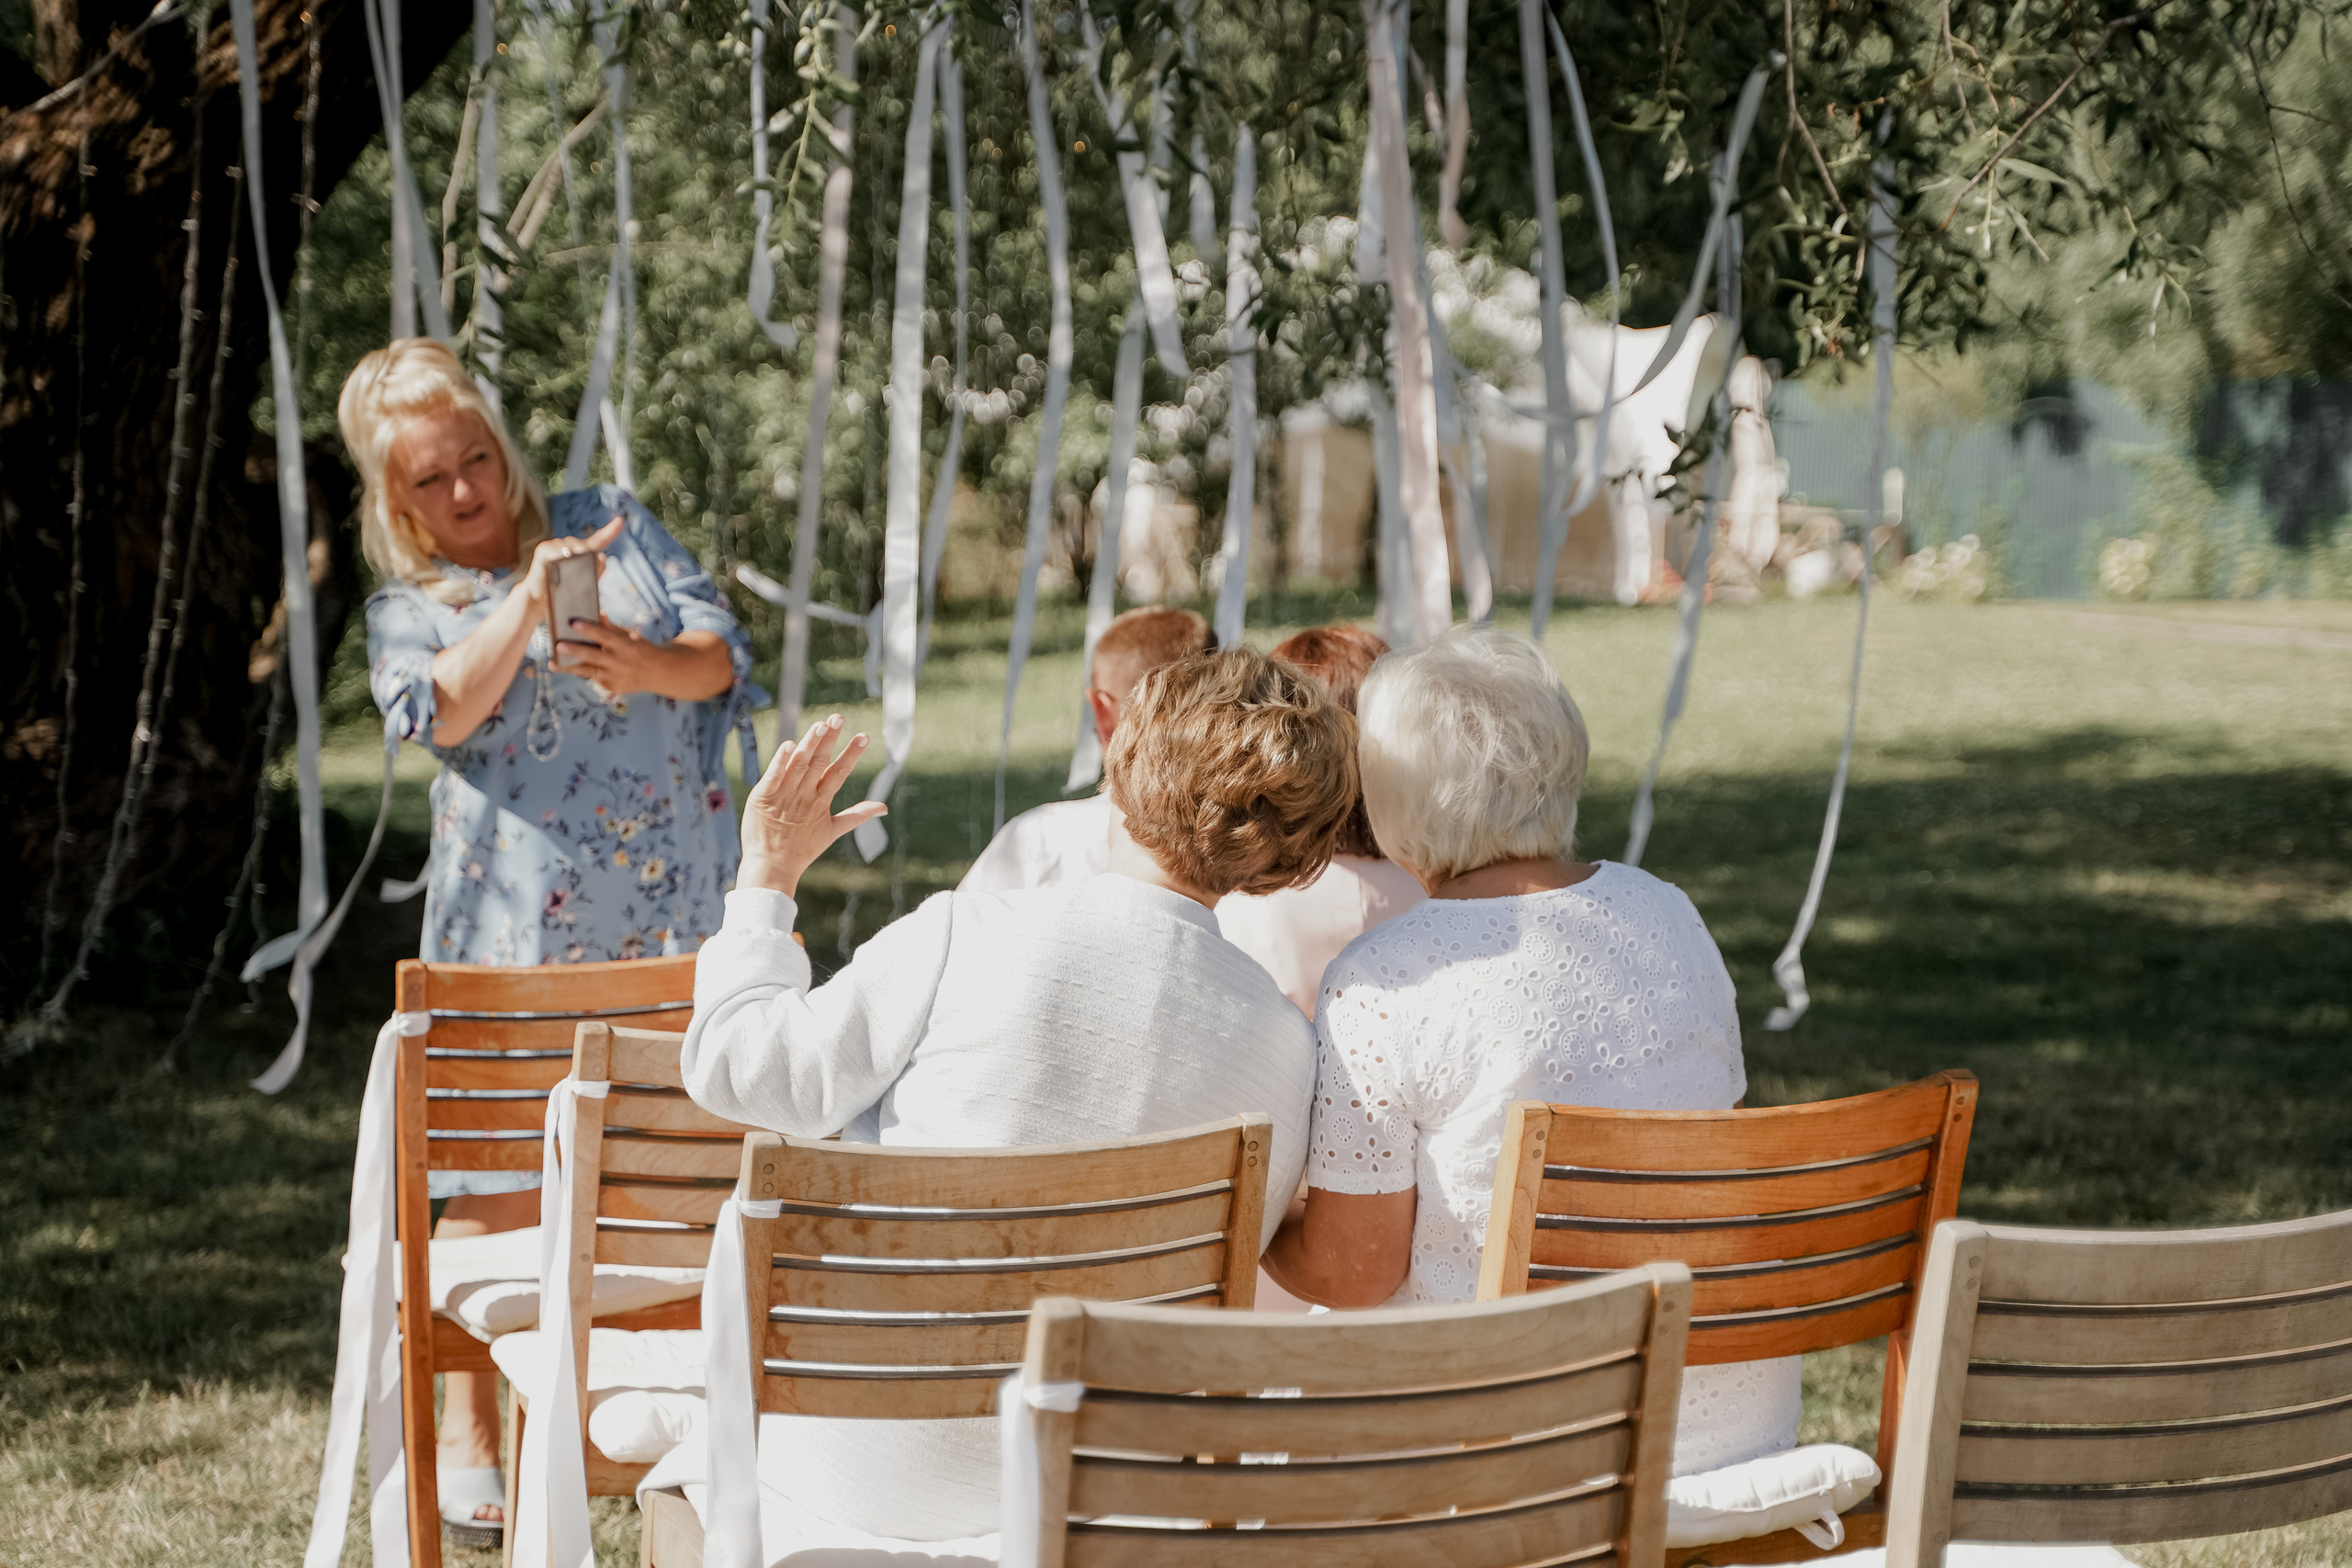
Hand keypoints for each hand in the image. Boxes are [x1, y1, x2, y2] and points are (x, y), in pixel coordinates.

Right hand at [518, 516, 624, 610]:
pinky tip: (554, 568)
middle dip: (587, 563)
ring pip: (573, 550)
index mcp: (582, 552)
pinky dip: (558, 560)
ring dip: (572, 563)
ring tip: (563, 575)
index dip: (611, 531)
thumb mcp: (583, 584)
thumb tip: (601, 556)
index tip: (620, 521)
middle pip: (587, 548)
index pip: (599, 540)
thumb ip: (596, 572)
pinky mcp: (544, 548)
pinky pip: (557, 552)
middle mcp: (570, 544)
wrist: (540, 599)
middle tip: (575, 577)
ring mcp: (557, 544)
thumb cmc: (562, 592)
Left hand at [551, 613, 661, 694]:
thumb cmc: (640, 649)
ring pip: (587, 671)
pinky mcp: (611, 687)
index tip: (572, 622)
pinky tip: (570, 667)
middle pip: (593, 656)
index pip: (603, 636)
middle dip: (574, 651)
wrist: (658, 672)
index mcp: (624, 645)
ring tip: (552, 664)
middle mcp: (619, 662)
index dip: (588, 629)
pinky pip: (593, 677)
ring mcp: (614, 677)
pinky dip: (583, 671)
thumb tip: (598, 612)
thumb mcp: (630, 636)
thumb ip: (612, 628)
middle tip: (558, 646)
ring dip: (568, 668)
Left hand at [736, 715, 886, 897]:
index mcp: (821, 802)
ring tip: (821, 725)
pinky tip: (789, 745)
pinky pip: (773, 776)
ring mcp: (783, 796)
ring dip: (810, 744)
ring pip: (798, 765)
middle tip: (838, 718)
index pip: (839, 772)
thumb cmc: (801, 850)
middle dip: (829, 739)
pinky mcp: (762, 797)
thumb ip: (858, 815)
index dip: (851, 754)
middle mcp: (804, 796)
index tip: (863, 736)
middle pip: (819, 763)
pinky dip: (781, 761)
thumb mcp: (833, 831)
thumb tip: (884, 808)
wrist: (771, 867)